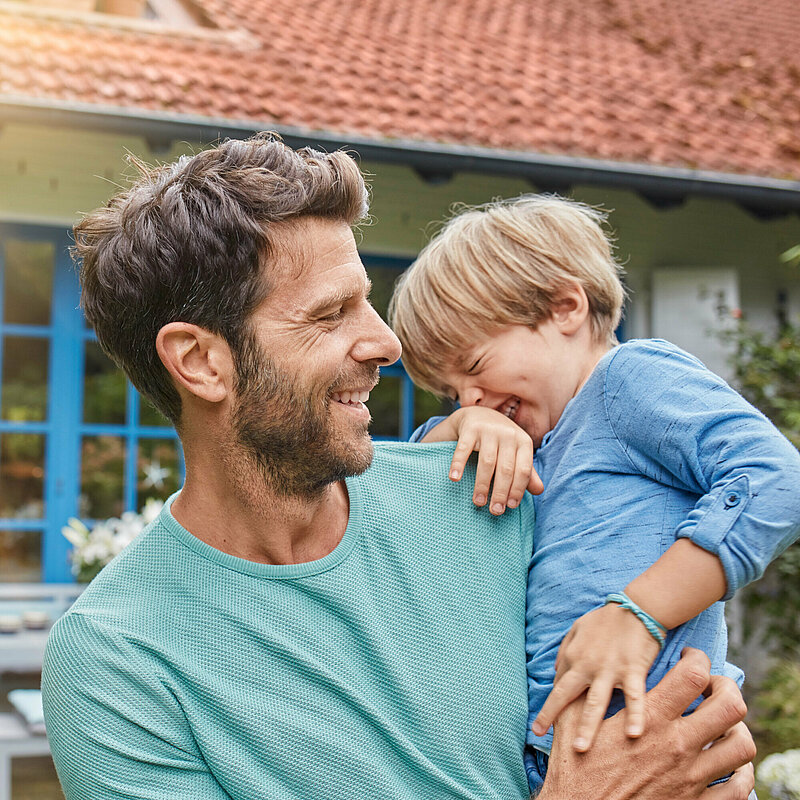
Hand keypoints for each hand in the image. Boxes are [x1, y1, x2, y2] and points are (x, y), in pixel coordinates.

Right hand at [447, 406, 542, 513]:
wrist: (480, 415)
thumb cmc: (502, 441)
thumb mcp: (517, 453)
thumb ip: (527, 472)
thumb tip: (540, 491)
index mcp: (523, 441)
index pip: (524, 470)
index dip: (518, 490)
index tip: (510, 507)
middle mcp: (508, 434)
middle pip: (506, 469)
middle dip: (501, 492)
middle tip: (495, 511)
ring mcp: (489, 429)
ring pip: (487, 462)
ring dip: (482, 484)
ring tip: (478, 502)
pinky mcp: (470, 427)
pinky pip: (464, 449)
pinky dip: (458, 464)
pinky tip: (454, 479)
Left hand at [533, 603, 660, 749]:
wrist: (635, 608)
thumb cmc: (605, 620)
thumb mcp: (577, 629)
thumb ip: (564, 650)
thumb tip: (554, 671)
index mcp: (573, 656)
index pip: (558, 685)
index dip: (550, 705)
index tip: (542, 725)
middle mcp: (587, 665)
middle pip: (566, 694)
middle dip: (553, 716)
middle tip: (542, 737)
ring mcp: (610, 669)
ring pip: (595, 702)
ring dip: (587, 726)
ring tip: (580, 748)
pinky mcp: (633, 670)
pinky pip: (634, 697)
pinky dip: (634, 715)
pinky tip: (633, 734)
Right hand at [538, 648, 755, 799]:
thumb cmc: (574, 770)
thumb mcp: (572, 723)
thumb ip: (585, 694)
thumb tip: (579, 669)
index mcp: (649, 719)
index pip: (693, 674)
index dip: (698, 659)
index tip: (690, 658)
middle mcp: (677, 744)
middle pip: (730, 706)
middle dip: (727, 689)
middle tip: (712, 687)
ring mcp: (691, 777)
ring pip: (741, 745)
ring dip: (735, 729)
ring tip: (720, 725)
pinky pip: (738, 787)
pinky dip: (741, 773)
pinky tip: (728, 765)